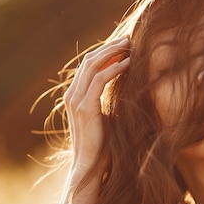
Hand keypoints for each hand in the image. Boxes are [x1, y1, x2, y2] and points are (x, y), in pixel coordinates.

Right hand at [64, 36, 129, 172]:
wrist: (91, 165)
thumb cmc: (102, 145)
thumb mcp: (106, 116)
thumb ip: (109, 100)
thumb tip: (127, 88)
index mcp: (75, 95)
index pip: (88, 65)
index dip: (105, 52)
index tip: (124, 45)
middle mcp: (72, 95)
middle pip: (89, 60)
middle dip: (109, 47)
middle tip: (128, 39)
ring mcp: (76, 100)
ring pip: (93, 66)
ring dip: (113, 53)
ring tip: (130, 46)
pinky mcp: (85, 107)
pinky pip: (99, 80)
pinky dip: (114, 69)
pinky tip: (128, 64)